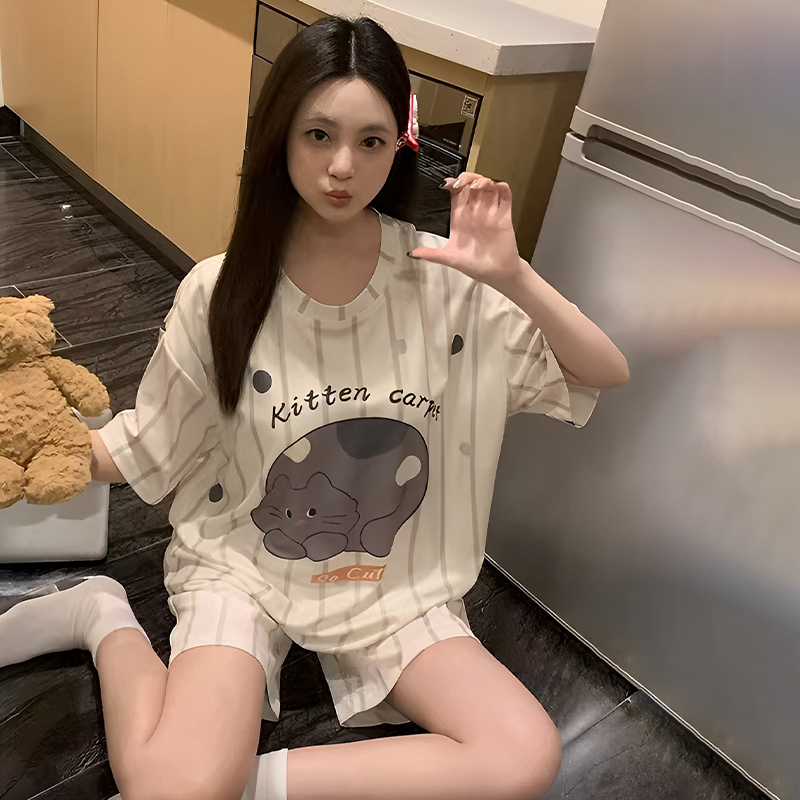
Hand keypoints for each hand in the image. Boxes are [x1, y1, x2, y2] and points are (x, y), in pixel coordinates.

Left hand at [410, 173, 526, 290]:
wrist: (497, 275)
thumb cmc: (475, 266)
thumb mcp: (451, 259)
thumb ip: (433, 254)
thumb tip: (413, 253)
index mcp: (461, 219)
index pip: (456, 194)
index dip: (452, 185)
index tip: (448, 184)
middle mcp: (475, 213)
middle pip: (471, 185)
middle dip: (468, 178)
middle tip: (464, 182)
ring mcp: (490, 213)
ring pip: (488, 186)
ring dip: (483, 181)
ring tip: (479, 186)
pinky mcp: (504, 216)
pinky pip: (505, 196)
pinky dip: (502, 187)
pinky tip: (496, 189)